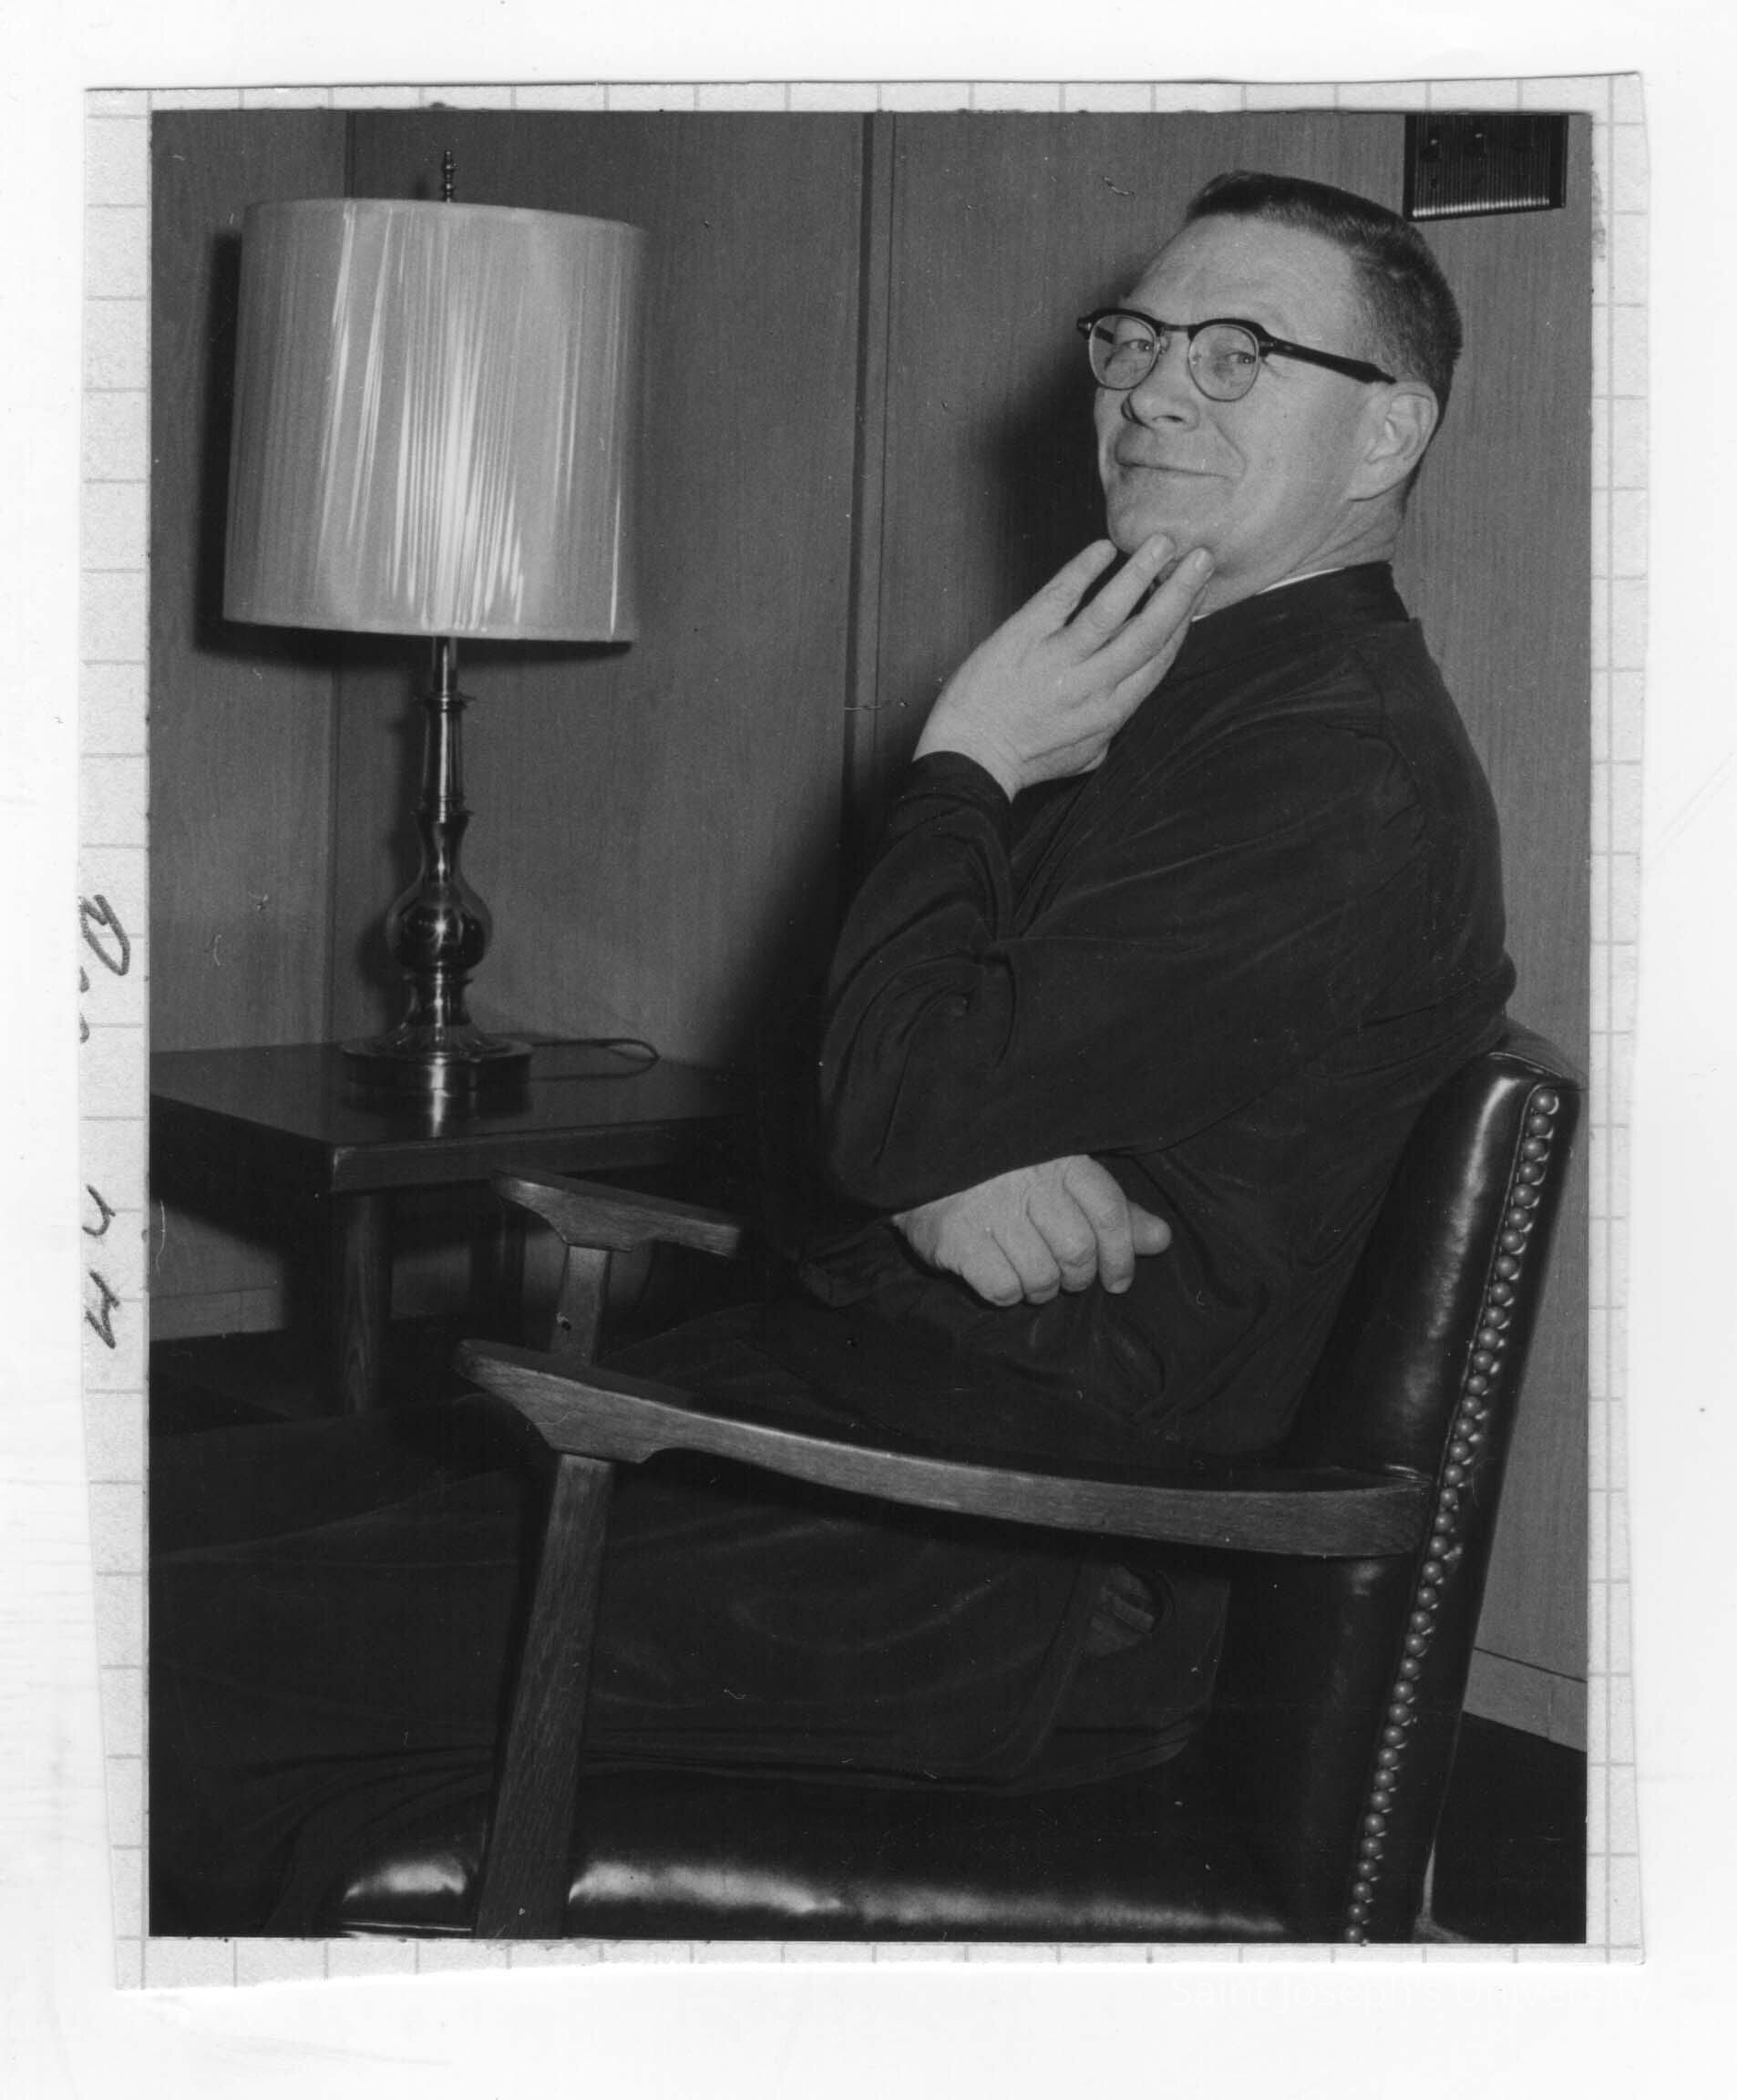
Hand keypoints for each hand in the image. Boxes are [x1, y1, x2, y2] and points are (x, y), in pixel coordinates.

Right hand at [893, 1156, 1171, 1307]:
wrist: (919, 1161)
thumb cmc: (1000, 1174)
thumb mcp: (1058, 1180)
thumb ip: (1107, 1211)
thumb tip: (1161, 1239)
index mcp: (1059, 1158)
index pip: (1108, 1211)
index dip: (1120, 1254)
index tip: (1118, 1280)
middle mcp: (1026, 1180)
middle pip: (1078, 1250)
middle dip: (1079, 1276)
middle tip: (1068, 1277)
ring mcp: (989, 1210)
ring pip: (1042, 1276)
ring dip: (1042, 1288)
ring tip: (1031, 1275)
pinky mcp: (957, 1239)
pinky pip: (1003, 1288)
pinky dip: (1008, 1293)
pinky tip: (1000, 1275)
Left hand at [913, 534, 1214, 798]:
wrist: (970, 757)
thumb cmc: (1024, 759)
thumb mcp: (1083, 755)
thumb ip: (1111, 729)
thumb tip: (1128, 703)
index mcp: (1112, 711)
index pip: (1160, 658)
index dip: (1183, 621)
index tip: (1196, 593)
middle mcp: (1092, 685)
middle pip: (1150, 631)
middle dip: (1181, 591)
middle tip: (1202, 556)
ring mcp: (1058, 659)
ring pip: (1112, 610)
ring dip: (1141, 573)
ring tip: (1163, 542)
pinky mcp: (1024, 637)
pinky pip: (1061, 596)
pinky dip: (1083, 570)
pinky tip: (1103, 550)